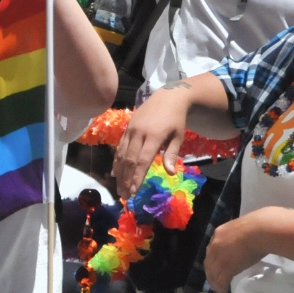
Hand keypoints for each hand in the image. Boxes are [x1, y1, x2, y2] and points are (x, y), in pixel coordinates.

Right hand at [113, 81, 191, 197]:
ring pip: (121, 155)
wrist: (167, 97)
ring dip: (119, 173)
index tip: (134, 191)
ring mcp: (130, 131)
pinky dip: (116, 161)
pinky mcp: (126, 129)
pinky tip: (115, 173)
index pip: (142, 160)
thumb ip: (171, 154)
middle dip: (126, 179)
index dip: (137, 177)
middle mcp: (138, 133)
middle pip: (129, 160)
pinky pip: (119, 148)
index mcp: (153, 136)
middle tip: (124, 195)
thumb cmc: (176, 120)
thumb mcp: (178, 136)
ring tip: (119, 188)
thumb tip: (170, 173)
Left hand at [204, 210, 270, 292]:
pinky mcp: (227, 268)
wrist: (261, 230)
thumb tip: (248, 238)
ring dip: (215, 284)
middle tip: (214, 282)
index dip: (212, 260)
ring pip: (213, 274)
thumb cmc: (260, 226)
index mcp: (219, 233)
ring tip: (218, 291)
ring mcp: (220, 257)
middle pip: (209, 263)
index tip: (216, 267)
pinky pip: (221, 282)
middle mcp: (215, 245)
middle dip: (211, 274)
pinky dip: (221, 290)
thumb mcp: (244, 228)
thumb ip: (241, 235)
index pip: (211, 250)